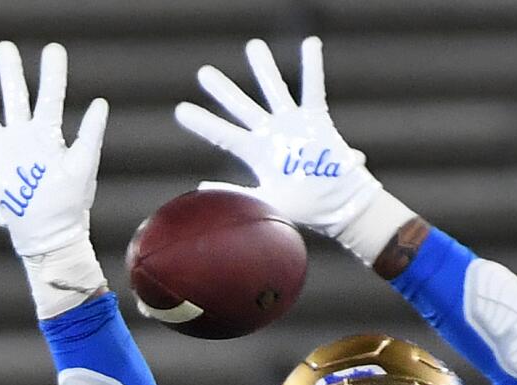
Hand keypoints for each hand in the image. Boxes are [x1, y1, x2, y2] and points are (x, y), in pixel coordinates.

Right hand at [0, 41, 106, 258]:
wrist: (50, 233)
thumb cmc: (70, 203)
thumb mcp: (83, 166)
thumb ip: (90, 135)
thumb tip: (99, 103)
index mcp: (49, 133)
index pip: (50, 97)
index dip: (52, 74)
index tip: (51, 49)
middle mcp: (23, 136)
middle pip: (13, 96)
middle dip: (8, 72)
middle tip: (3, 48)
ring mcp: (3, 150)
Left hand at [175, 37, 393, 248]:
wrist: (336, 207)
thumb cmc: (304, 209)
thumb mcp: (266, 201)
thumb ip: (235, 192)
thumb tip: (203, 188)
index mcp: (256, 154)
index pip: (223, 134)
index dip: (202, 122)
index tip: (180, 110)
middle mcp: (271, 134)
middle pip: (241, 106)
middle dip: (223, 90)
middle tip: (204, 72)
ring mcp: (293, 125)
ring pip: (274, 89)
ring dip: (264, 68)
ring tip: (253, 46)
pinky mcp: (316, 120)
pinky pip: (313, 88)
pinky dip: (312, 67)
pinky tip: (310, 44)